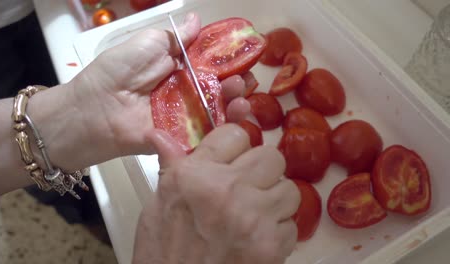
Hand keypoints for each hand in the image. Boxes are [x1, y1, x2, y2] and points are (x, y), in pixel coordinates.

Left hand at [29, 13, 249, 170]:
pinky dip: (225, 129)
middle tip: (244, 80)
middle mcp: (184, 94)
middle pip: (219, 90)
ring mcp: (184, 118)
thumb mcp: (148, 43)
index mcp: (178, 70)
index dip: (229, 62)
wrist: (94, 110)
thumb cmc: (117, 72)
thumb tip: (197, 20)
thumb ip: (176, 37)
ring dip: (236, 104)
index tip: (246, 58)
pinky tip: (237, 118)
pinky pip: (207, 136)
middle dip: (237, 84)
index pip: (211, 65)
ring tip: (242, 97)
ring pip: (218, 112)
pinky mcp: (182, 140)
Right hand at [132, 124, 300, 263]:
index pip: (236, 134)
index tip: (233, 158)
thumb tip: (158, 134)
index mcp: (195, 175)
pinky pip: (291, 225)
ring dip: (274, 200)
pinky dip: (278, 232)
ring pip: (289, 189)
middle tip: (248, 186)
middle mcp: (226, 190)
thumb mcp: (157, 204)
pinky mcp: (271, 246)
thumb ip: (171, 166)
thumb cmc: (163, 252)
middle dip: (262, 170)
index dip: (236, 146)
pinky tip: (256, 239)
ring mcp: (252, 218)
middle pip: (271, 156)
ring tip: (254, 214)